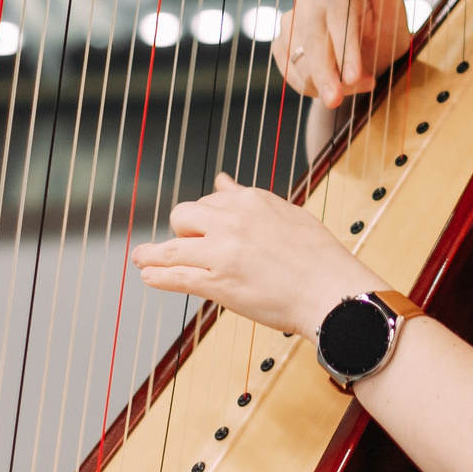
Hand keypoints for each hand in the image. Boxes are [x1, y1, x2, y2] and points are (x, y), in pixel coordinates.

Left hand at [132, 173, 386, 334]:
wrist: (331, 291)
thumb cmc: (318, 258)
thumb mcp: (284, 213)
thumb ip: (247, 198)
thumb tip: (221, 180)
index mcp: (250, 200)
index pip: (210, 200)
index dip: (202, 218)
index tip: (199, 229)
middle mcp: (232, 221)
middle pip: (183, 216)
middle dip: (181, 230)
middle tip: (185, 246)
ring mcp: (222, 252)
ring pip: (173, 247)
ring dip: (152, 254)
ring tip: (141, 258)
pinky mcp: (218, 283)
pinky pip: (176, 276)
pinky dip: (158, 276)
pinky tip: (149, 276)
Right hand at [275, 0, 414, 109]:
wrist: (364, 55)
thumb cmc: (383, 33)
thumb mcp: (393, 16)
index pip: (338, 18)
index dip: (346, 49)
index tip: (354, 76)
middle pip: (314, 40)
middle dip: (326, 73)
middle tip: (337, 100)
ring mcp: (291, 20)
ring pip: (300, 59)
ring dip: (323, 83)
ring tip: (349, 92)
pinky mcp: (281, 42)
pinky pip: (290, 71)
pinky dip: (310, 86)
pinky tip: (328, 88)